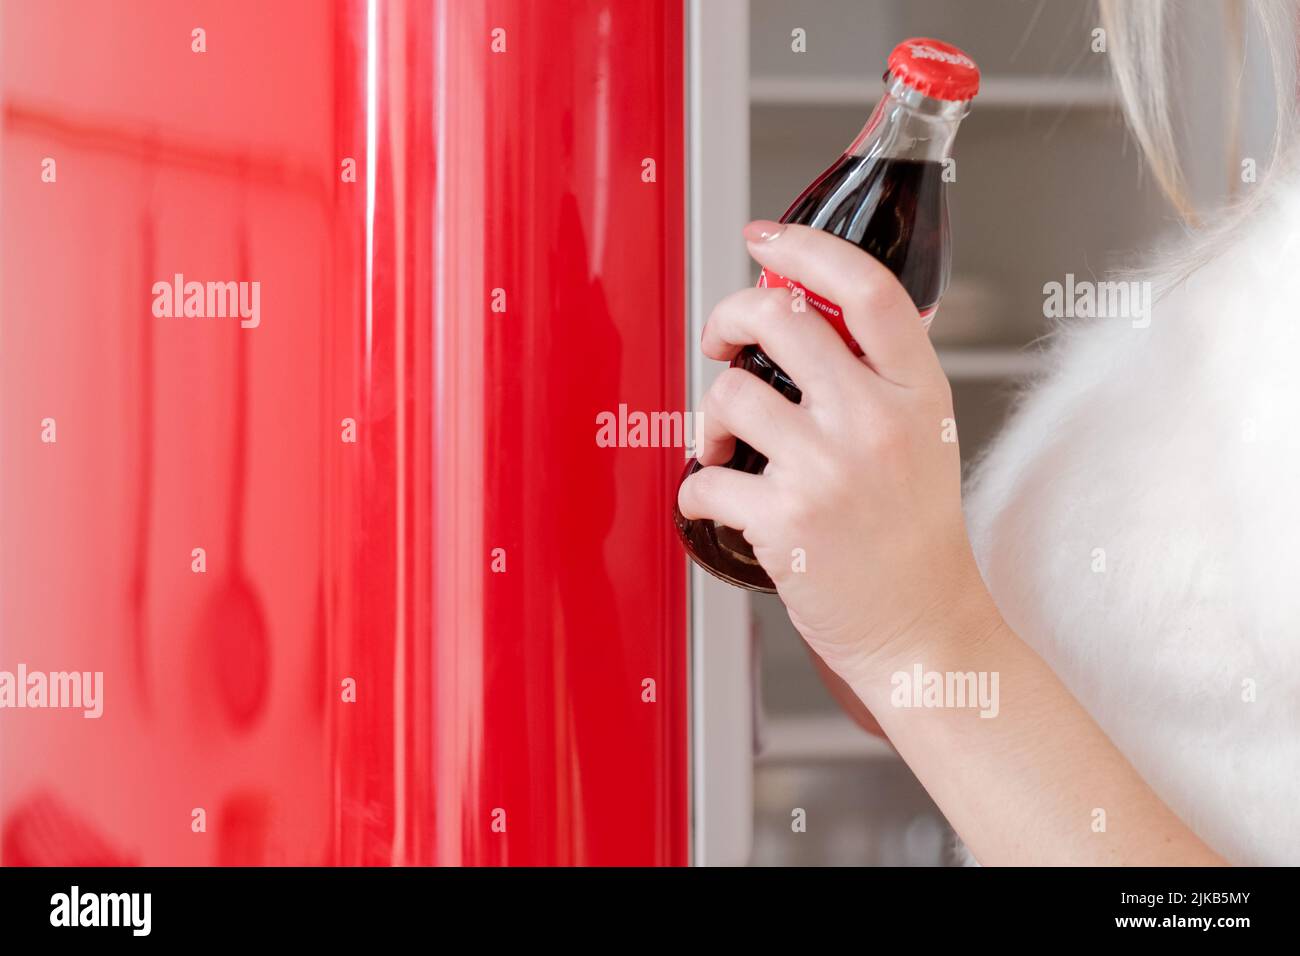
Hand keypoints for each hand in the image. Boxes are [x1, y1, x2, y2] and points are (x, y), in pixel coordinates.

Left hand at [677, 221, 1000, 681]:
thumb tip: (807, 323)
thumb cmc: (915, 539)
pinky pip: (703, 476)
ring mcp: (830, 469)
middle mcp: (876, 420)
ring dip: (712, 419)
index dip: (805, 249)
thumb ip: (879, 379)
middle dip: (729, 318)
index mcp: (918, 392)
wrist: (924, 630)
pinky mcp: (785, 521)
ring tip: (728, 448)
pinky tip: (723, 500)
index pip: (866, 288)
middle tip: (722, 342)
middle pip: (778, 319)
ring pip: (730, 393)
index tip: (764, 239)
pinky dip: (698, 488)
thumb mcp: (926, 438)